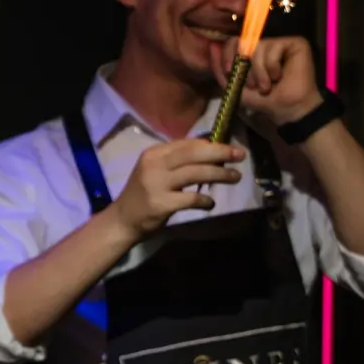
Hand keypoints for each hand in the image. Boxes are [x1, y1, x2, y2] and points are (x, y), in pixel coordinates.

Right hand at [111, 137, 245, 238]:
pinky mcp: (161, 204)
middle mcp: (154, 165)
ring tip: (235, 177)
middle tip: (240, 156)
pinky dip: (205, 200)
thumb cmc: (143, 193)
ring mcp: (156, 184)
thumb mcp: (156, 170)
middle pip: (193, 154)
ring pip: (196, 173)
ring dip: (220, 174)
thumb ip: (178, 159)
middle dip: (221, 153)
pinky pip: (191, 198)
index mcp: (153, 153)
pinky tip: (210, 203)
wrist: (122, 220)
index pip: (187, 144)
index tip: (230, 148)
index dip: (212, 144)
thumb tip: (211, 148)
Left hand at [209, 34, 323, 126]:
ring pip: (259, 46)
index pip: (232, 41)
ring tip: (266, 86)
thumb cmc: (261, 99)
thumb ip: (220, 67)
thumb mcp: (233, 85)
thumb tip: (212, 45)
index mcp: (250, 51)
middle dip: (245, 68)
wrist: (284, 108)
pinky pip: (275, 47)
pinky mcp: (296, 42)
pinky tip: (279, 76)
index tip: (229, 71)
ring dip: (259, 71)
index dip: (227, 54)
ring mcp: (280, 41)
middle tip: (254, 85)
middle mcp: (265, 43)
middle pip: (245, 43)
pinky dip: (272, 66)